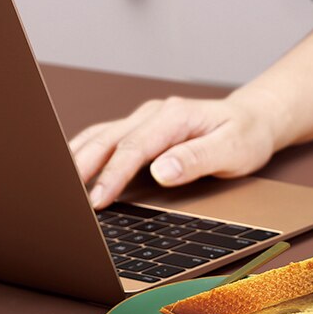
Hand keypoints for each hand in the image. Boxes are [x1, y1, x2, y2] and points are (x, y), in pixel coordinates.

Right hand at [70, 90, 279, 209]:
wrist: (254, 120)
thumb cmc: (246, 135)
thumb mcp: (233, 150)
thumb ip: (197, 159)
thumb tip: (162, 171)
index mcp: (174, 116)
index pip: (134, 148)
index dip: (113, 175)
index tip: (98, 200)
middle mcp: (154, 114)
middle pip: (108, 139)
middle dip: (83, 168)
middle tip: (65, 199)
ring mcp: (145, 119)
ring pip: (101, 136)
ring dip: (78, 159)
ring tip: (58, 186)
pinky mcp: (142, 129)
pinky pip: (106, 139)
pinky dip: (86, 153)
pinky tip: (72, 170)